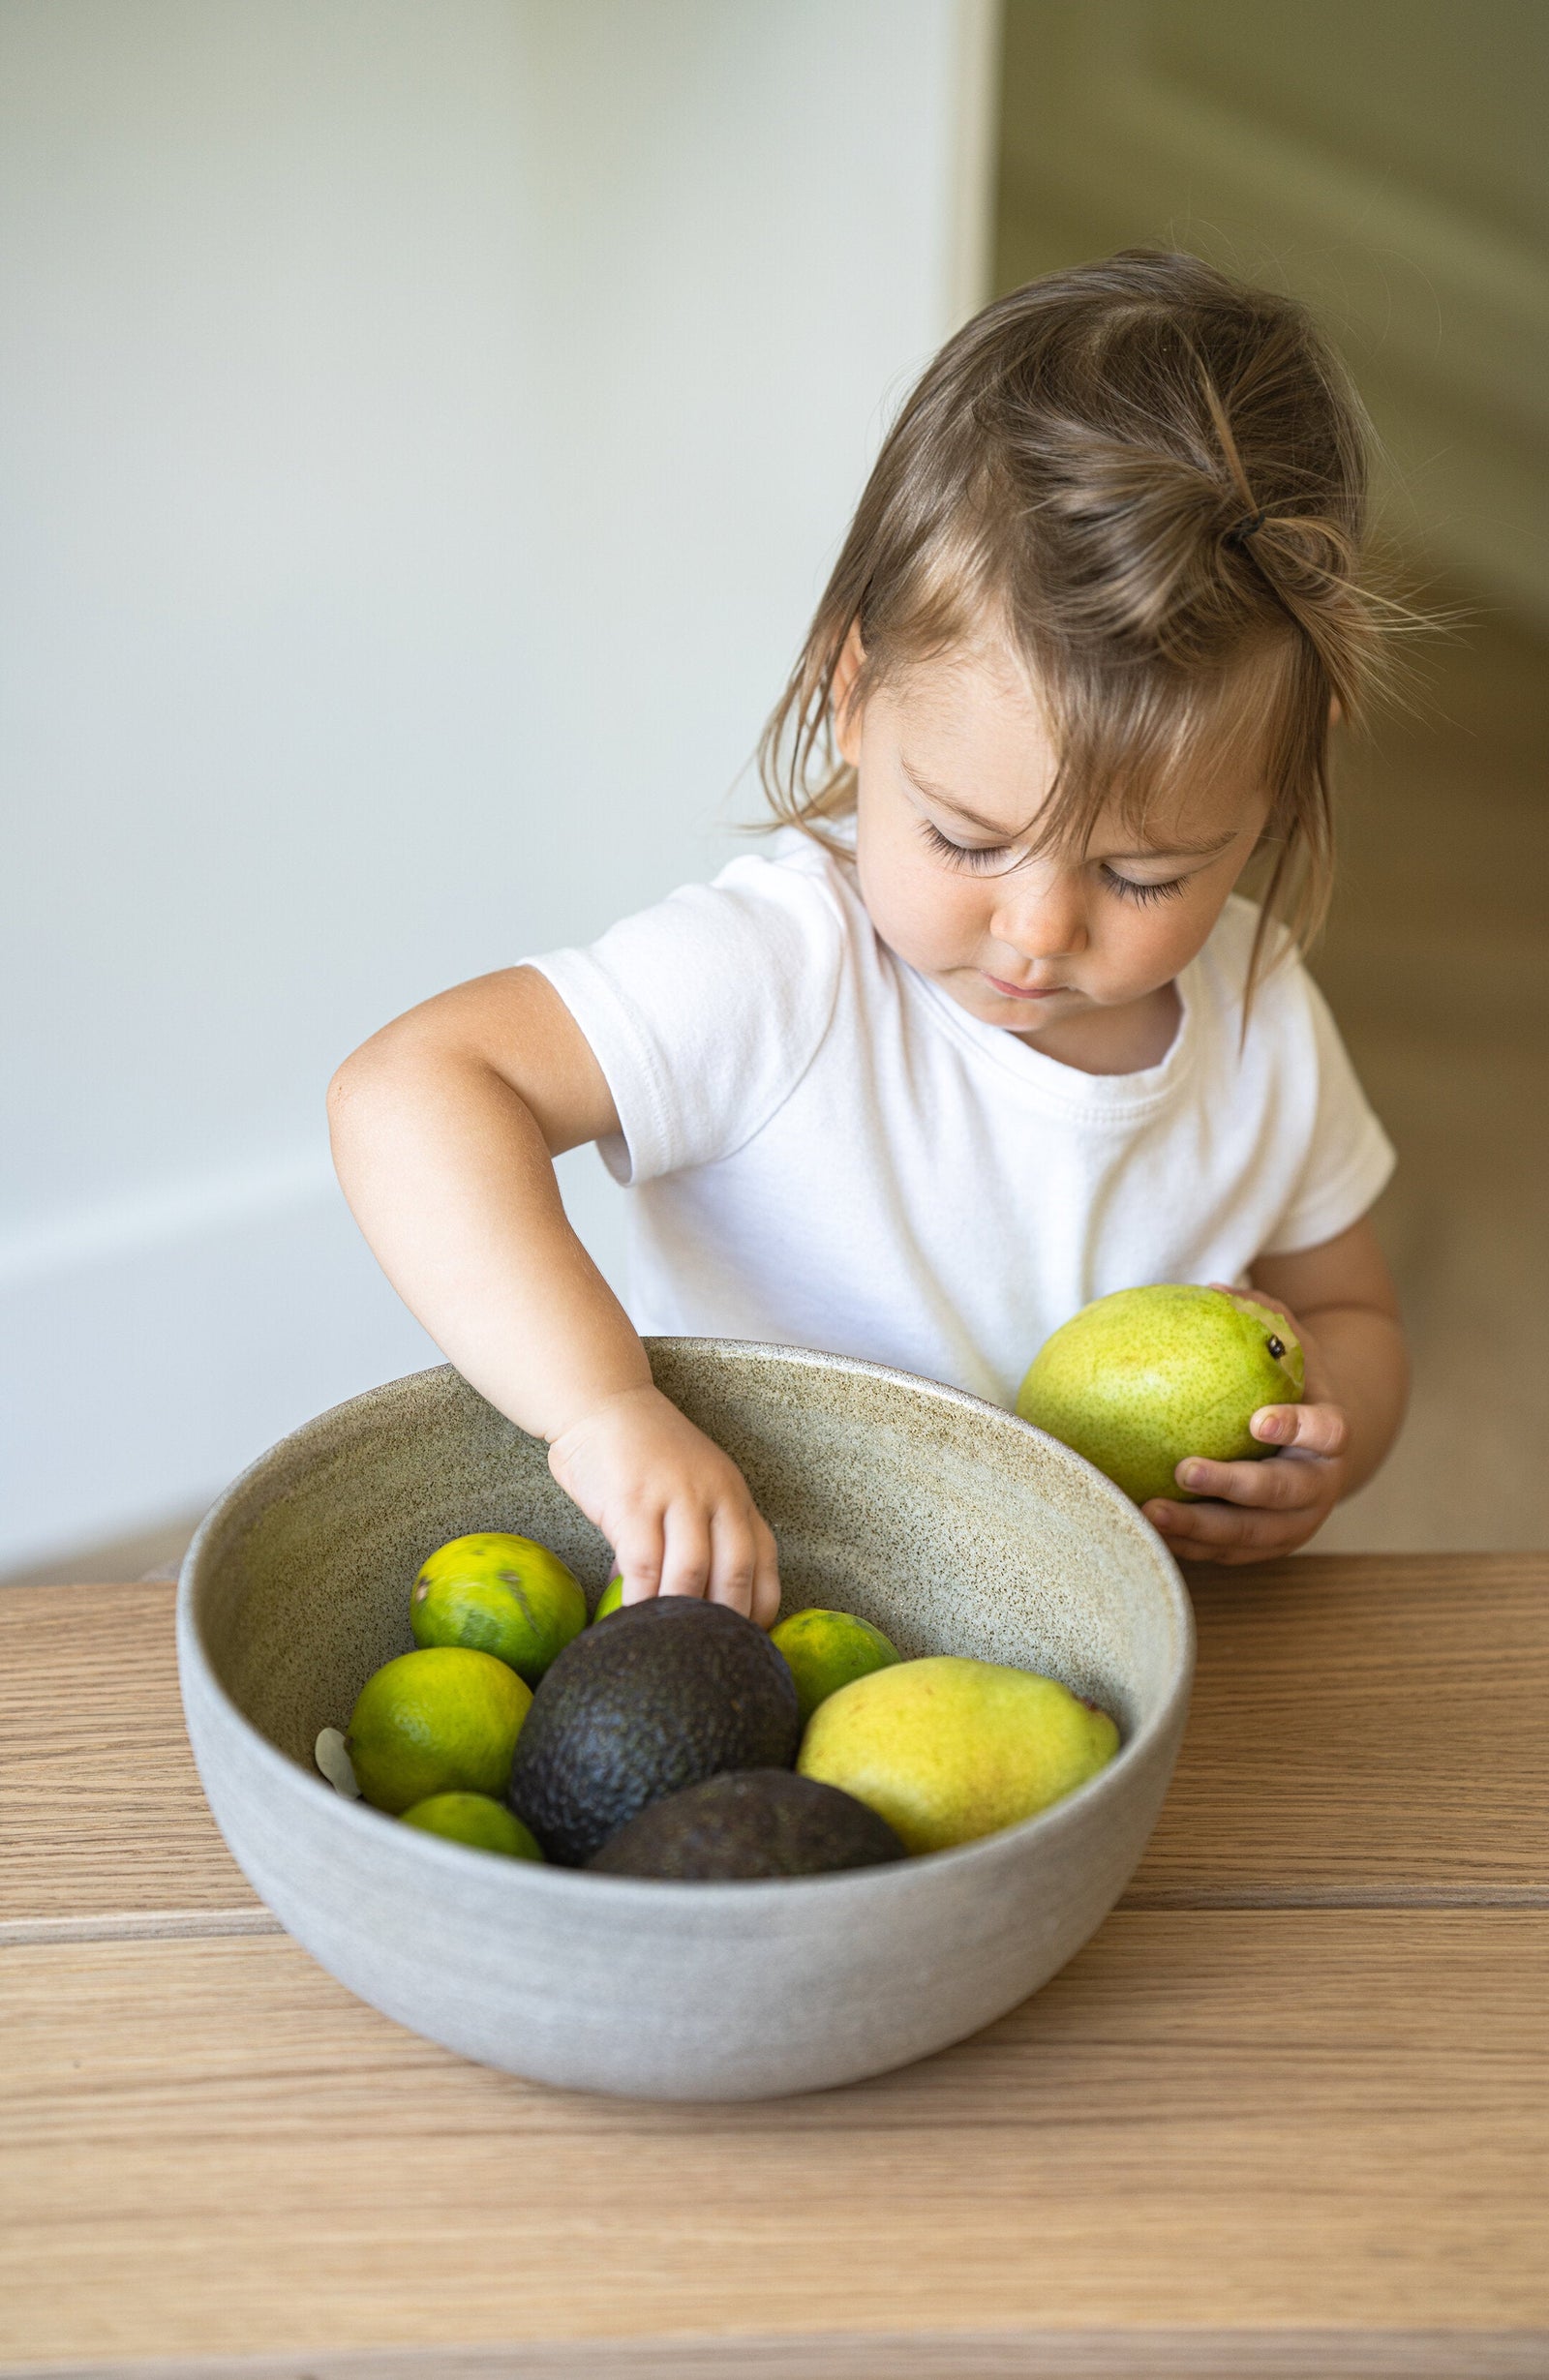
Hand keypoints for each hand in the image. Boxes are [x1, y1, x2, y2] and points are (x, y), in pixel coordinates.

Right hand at [547, 1383, 780, 1624]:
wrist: (601, 1403)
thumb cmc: (644, 1454)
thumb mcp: (690, 1487)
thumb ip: (695, 1536)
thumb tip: (682, 1602)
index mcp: (735, 1496)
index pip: (764, 1561)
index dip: (759, 1610)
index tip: (743, 1643)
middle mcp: (715, 1495)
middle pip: (736, 1571)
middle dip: (725, 1621)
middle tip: (707, 1655)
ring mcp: (676, 1496)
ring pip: (692, 1572)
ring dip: (681, 1615)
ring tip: (669, 1645)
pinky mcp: (634, 1502)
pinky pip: (644, 1565)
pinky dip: (641, 1600)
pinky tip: (632, 1621)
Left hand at [1141, 1287, 1350, 1564]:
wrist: (1319, 1451)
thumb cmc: (1294, 1387)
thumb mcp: (1293, 1348)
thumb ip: (1264, 1316)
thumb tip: (1215, 1287)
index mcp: (1330, 1436)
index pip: (1326, 1433)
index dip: (1297, 1430)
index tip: (1258, 1422)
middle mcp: (1319, 1485)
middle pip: (1281, 1495)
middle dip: (1233, 1487)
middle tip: (1184, 1470)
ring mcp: (1294, 1523)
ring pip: (1250, 1535)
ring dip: (1201, 1529)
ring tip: (1152, 1511)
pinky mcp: (1265, 1547)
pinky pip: (1227, 1553)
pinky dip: (1191, 1547)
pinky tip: (1147, 1530)